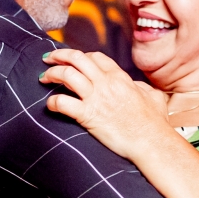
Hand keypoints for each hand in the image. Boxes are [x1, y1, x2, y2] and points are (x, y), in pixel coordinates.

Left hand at [41, 49, 170, 160]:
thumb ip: (142, 88)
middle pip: (77, 58)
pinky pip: (63, 103)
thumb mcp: (153, 97)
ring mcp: (96, 98)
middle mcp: (106, 83)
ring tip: (43, 78)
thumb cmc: (154, 123)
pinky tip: (50, 106)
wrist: (151, 142)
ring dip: (51, 74)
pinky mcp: (88, 116)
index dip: (81, 56)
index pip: (95, 57)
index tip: (73, 60)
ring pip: (67, 74)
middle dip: (58, 56)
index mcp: (120, 77)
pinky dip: (52, 103)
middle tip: (48, 59)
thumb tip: (137, 87)